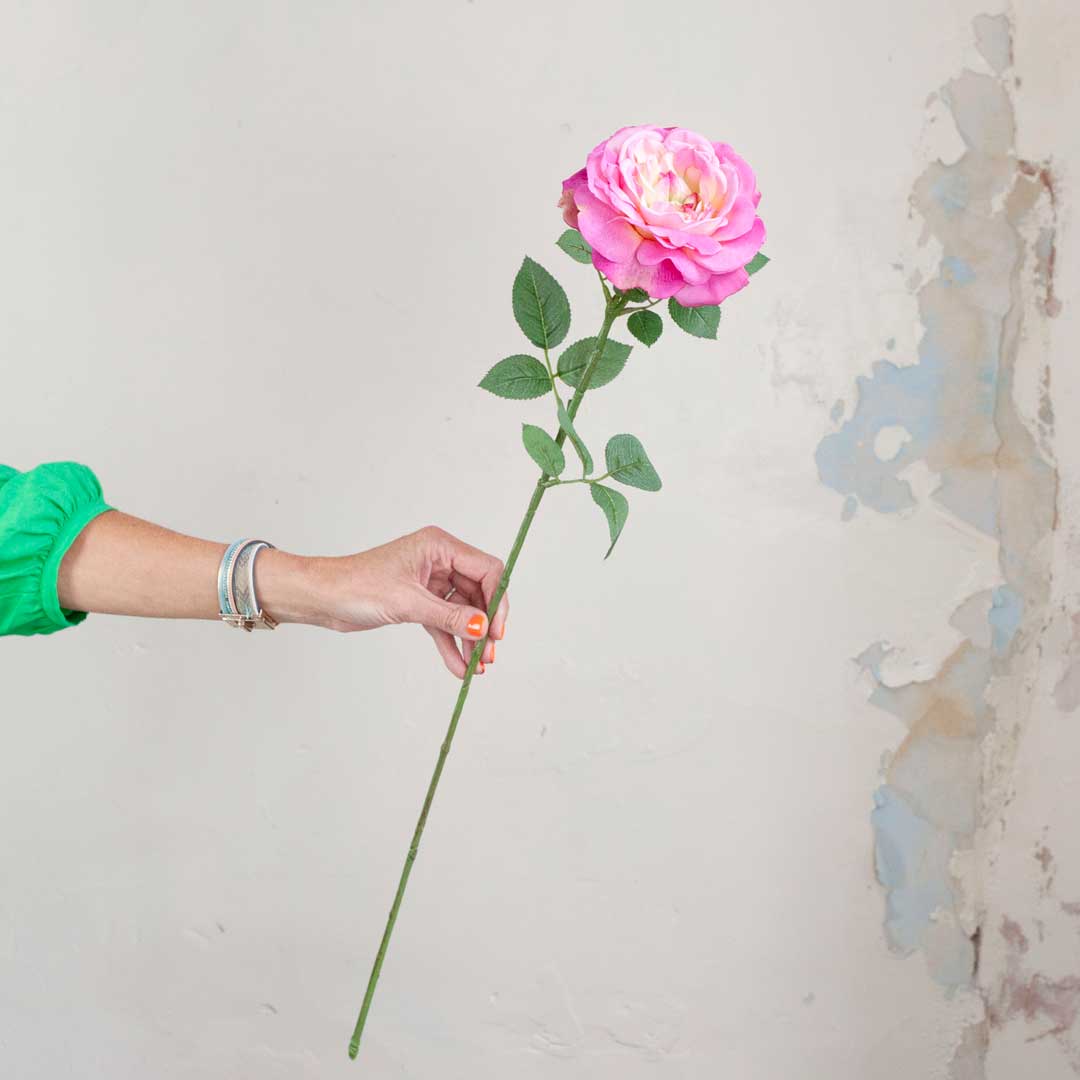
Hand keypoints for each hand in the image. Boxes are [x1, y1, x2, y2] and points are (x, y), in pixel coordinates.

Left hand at [262, 526, 508, 677]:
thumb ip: (448, 616)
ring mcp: (431, 582)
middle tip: (489, 655)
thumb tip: (482, 627)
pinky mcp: (419, 601)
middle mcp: (439, 561)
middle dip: (485, 625)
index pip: (486, 569)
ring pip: (463, 612)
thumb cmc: (356, 585)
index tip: (496, 631)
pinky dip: (451, 644)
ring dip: (470, 639)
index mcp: (439, 546)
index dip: (497, 600)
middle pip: (478, 593)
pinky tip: (458, 667)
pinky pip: (444, 623)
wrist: (323, 597)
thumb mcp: (407, 603)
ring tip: (476, 667)